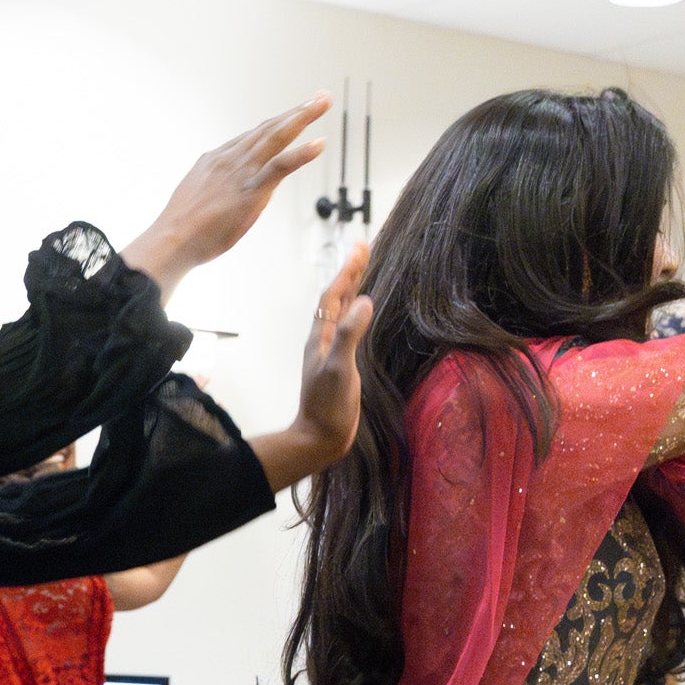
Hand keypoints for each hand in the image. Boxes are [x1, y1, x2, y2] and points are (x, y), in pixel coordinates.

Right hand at [121, 95, 329, 293]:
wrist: (171, 240)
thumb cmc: (181, 229)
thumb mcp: (196, 197)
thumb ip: (214, 187)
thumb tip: (222, 190)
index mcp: (215, 159)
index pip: (251, 137)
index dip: (275, 123)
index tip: (292, 114)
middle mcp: (230, 158)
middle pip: (268, 128)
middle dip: (296, 111)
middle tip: (319, 97)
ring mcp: (241, 172)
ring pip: (276, 137)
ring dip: (302, 117)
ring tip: (322, 103)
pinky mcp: (250, 190)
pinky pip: (280, 166)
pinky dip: (301, 153)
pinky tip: (319, 144)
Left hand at [291, 241, 372, 467]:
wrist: (319, 439)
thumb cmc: (328, 406)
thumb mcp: (339, 368)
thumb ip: (349, 335)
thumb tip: (364, 300)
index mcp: (321, 337)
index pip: (333, 296)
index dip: (347, 271)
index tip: (360, 246)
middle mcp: (323, 340)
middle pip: (336, 299)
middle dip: (350, 273)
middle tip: (362, 248)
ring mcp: (331, 352)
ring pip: (341, 313)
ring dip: (352, 290)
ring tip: (362, 270)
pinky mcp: (341, 365)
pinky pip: (348, 330)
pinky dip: (357, 315)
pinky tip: (363, 313)